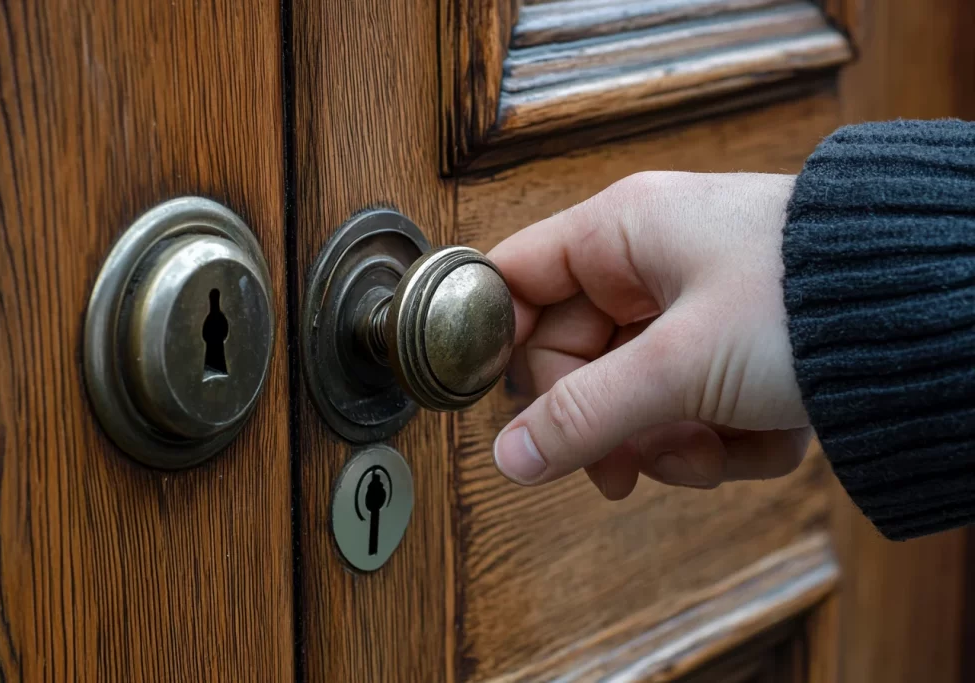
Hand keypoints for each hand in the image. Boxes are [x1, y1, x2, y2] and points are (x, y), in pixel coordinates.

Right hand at [488, 172, 811, 498]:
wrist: (932, 320)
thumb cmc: (808, 300)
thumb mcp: (677, 365)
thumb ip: (583, 416)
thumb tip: (510, 459)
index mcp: (623, 232)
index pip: (517, 280)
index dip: (499, 343)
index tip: (508, 410)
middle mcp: (652, 264)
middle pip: (577, 357)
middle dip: (609, 423)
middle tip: (622, 469)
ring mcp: (695, 310)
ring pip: (636, 395)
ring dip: (672, 443)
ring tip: (711, 452)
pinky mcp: (735, 350)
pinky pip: (692, 408)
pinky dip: (723, 440)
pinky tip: (761, 435)